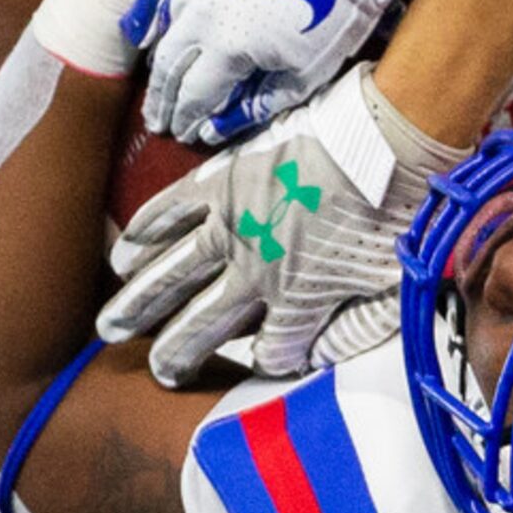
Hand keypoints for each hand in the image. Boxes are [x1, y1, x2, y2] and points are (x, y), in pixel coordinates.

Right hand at [97, 63, 463, 384]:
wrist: (391, 141)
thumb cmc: (402, 211)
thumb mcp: (394, 285)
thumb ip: (356, 330)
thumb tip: (319, 359)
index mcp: (299, 300)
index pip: (272, 350)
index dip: (269, 360)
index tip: (268, 361)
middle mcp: (254, 272)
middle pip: (200, 326)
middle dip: (174, 355)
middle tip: (155, 371)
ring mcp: (231, 225)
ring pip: (170, 275)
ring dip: (137, 303)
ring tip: (110, 324)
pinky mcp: (222, 180)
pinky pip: (168, 212)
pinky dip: (142, 233)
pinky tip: (122, 252)